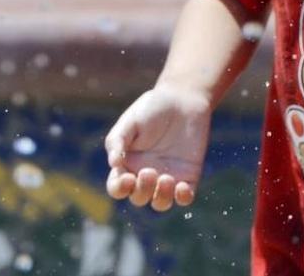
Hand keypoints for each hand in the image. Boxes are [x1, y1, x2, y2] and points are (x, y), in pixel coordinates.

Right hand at [104, 83, 211, 211]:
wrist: (184, 100)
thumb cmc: (152, 108)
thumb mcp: (131, 121)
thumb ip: (118, 141)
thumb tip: (114, 164)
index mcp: (127, 165)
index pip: (117, 188)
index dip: (119, 189)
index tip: (127, 178)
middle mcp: (145, 175)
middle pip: (139, 198)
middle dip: (142, 191)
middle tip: (150, 171)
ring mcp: (168, 176)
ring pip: (160, 203)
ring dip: (161, 198)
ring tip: (166, 178)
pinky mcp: (189, 174)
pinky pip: (185, 197)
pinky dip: (183, 198)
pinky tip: (182, 187)